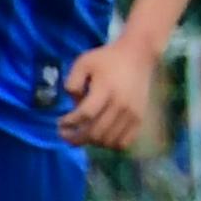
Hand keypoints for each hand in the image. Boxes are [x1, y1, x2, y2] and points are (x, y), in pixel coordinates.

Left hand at [60, 35, 159, 150]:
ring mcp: (132, 113)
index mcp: (106, 89)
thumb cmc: (107, 59)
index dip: (69, 123)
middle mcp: (121, 104)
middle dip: (75, 138)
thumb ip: (72, 83)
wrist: (138, 55)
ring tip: (83, 135)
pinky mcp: (140, 118)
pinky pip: (124, 142)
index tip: (60, 123)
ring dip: (92, 142)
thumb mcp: (83, 63)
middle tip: (65, 134)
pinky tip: (102, 137)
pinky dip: (110, 145)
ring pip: (109, 140)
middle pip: (96, 132)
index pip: (85, 115)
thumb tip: (74, 105)